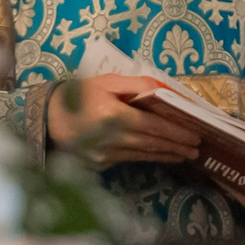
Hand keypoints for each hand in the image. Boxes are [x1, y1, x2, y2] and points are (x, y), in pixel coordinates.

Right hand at [46, 76, 199, 167]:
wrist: (47, 119)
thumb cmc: (77, 95)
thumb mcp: (105, 81)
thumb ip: (135, 85)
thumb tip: (162, 89)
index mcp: (114, 116)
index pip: (153, 126)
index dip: (176, 132)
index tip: (194, 134)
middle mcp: (112, 138)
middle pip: (152, 143)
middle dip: (177, 146)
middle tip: (197, 148)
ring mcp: (106, 154)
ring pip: (144, 154)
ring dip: (167, 154)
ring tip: (186, 155)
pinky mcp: (102, 163)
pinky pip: (131, 159)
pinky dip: (149, 157)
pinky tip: (162, 156)